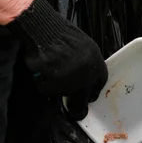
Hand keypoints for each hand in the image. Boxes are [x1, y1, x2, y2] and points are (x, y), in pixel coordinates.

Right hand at [7, 0, 107, 120]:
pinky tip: (41, 73)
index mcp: (96, 62)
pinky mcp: (57, 85)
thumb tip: (84, 79)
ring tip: (49, 75)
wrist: (44, 30)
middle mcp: (87, 73)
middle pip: (85, 97)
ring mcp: (72, 80)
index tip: (89, 96)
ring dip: (57, 90)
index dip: (93, 90)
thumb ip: (86, 63)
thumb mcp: (82, 46)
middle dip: (79, 106)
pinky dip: (43, 85)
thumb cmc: (59, 34)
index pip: (100, 82)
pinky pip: (49, 90)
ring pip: (65, 95)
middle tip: (75, 112)